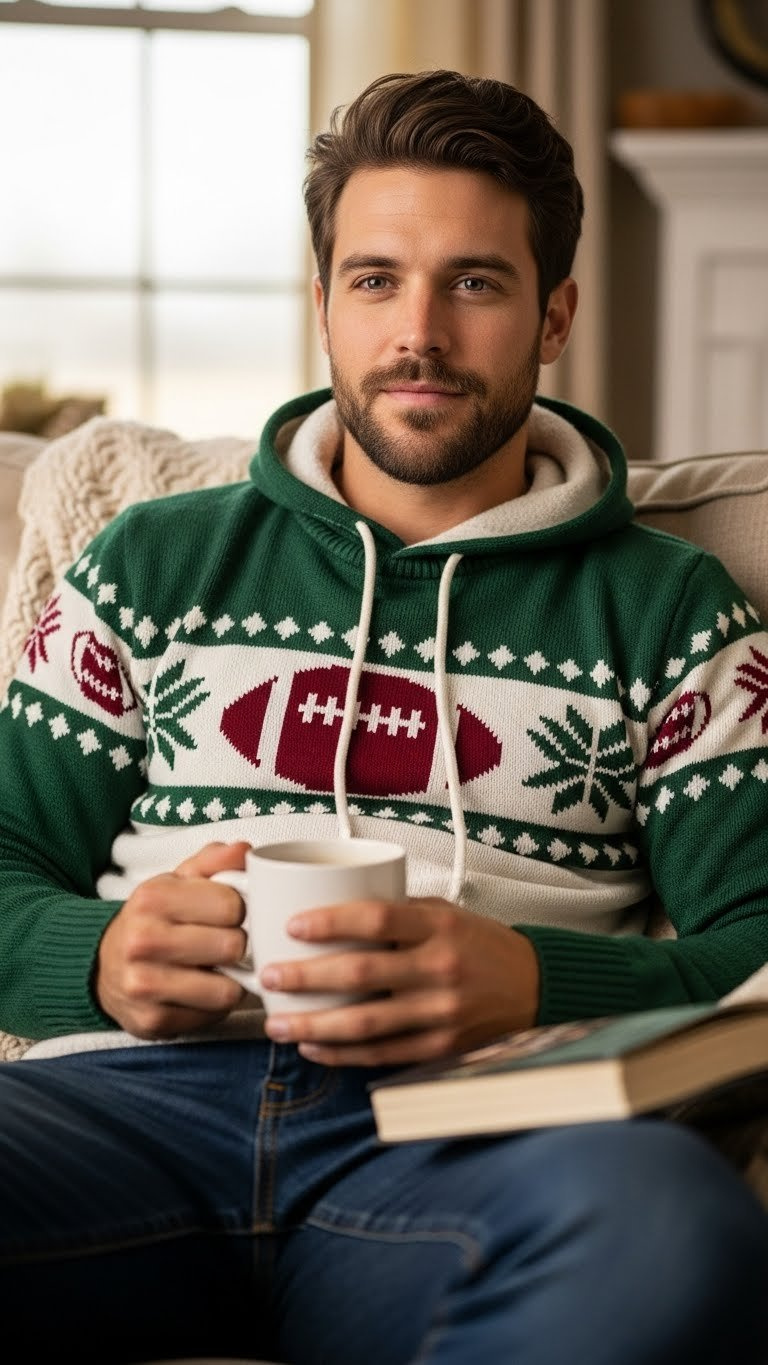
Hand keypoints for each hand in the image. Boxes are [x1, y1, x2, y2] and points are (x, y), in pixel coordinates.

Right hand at [94, 841, 250, 1038]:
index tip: (228, 914)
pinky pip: (211, 1017)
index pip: (232, 905)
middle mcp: (142, 941)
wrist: (102, 964)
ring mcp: (143, 985)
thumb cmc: (153, 919)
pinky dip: (213, 1006)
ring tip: (216, 970)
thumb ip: (214, 861)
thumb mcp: (177, 881)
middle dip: (236, 946)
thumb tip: (244, 850)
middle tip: (223, 944)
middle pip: (233, 947)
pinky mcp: (151, 1021)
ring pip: (227, 990)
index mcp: (152, 898)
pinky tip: (199, 991)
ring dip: (230, 981)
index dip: (239, 910)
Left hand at [262, 897, 540, 1066]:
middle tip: (269, 977)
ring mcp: (441, 1013)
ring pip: (365, 1023)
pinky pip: (381, 1055)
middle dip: (306, 977)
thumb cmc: (482, 946)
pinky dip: (342, 1054)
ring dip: (314, 1024)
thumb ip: (397, 914)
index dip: (331, 921)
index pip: (378, 918)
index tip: (293, 925)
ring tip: (277, 1022)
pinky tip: (313, 1045)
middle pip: (361, 973)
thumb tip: (331, 910)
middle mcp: (440, 969)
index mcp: (439, 926)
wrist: (537, 989)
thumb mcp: (446, 914)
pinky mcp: (441, 1048)